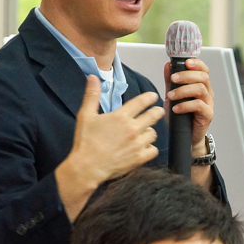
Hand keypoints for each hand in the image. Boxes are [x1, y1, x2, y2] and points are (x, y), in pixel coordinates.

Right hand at [56, 76, 164, 219]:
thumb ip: (92, 95)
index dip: (150, 97)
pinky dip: (151, 147)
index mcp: (121, 116)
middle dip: (157, 111)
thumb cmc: (85, 141)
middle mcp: (133, 129)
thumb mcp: (86, 115)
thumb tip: (93, 77)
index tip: (153, 96)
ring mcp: (138, 144)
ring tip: (146, 130)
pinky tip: (144, 146)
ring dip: (150, 130)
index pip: (142, 102)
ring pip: (154, 133)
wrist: (87, 167)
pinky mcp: (139, 158)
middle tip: (157, 111)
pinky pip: (154, 150)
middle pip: (154, 115)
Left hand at [164, 57, 214, 150]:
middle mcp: (207, 93)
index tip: (186, 62)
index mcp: (201, 85)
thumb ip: (170, 82)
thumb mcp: (172, 96)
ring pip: (200, 89)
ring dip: (183, 90)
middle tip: (173, 79)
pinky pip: (198, 105)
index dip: (197, 64)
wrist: (185, 137)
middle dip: (186, 75)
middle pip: (203, 77)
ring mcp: (208, 104)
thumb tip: (167, 65)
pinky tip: (175, 108)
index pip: (203, 70)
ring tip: (170, 96)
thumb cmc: (180, 117)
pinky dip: (185, 105)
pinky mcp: (208, 115)